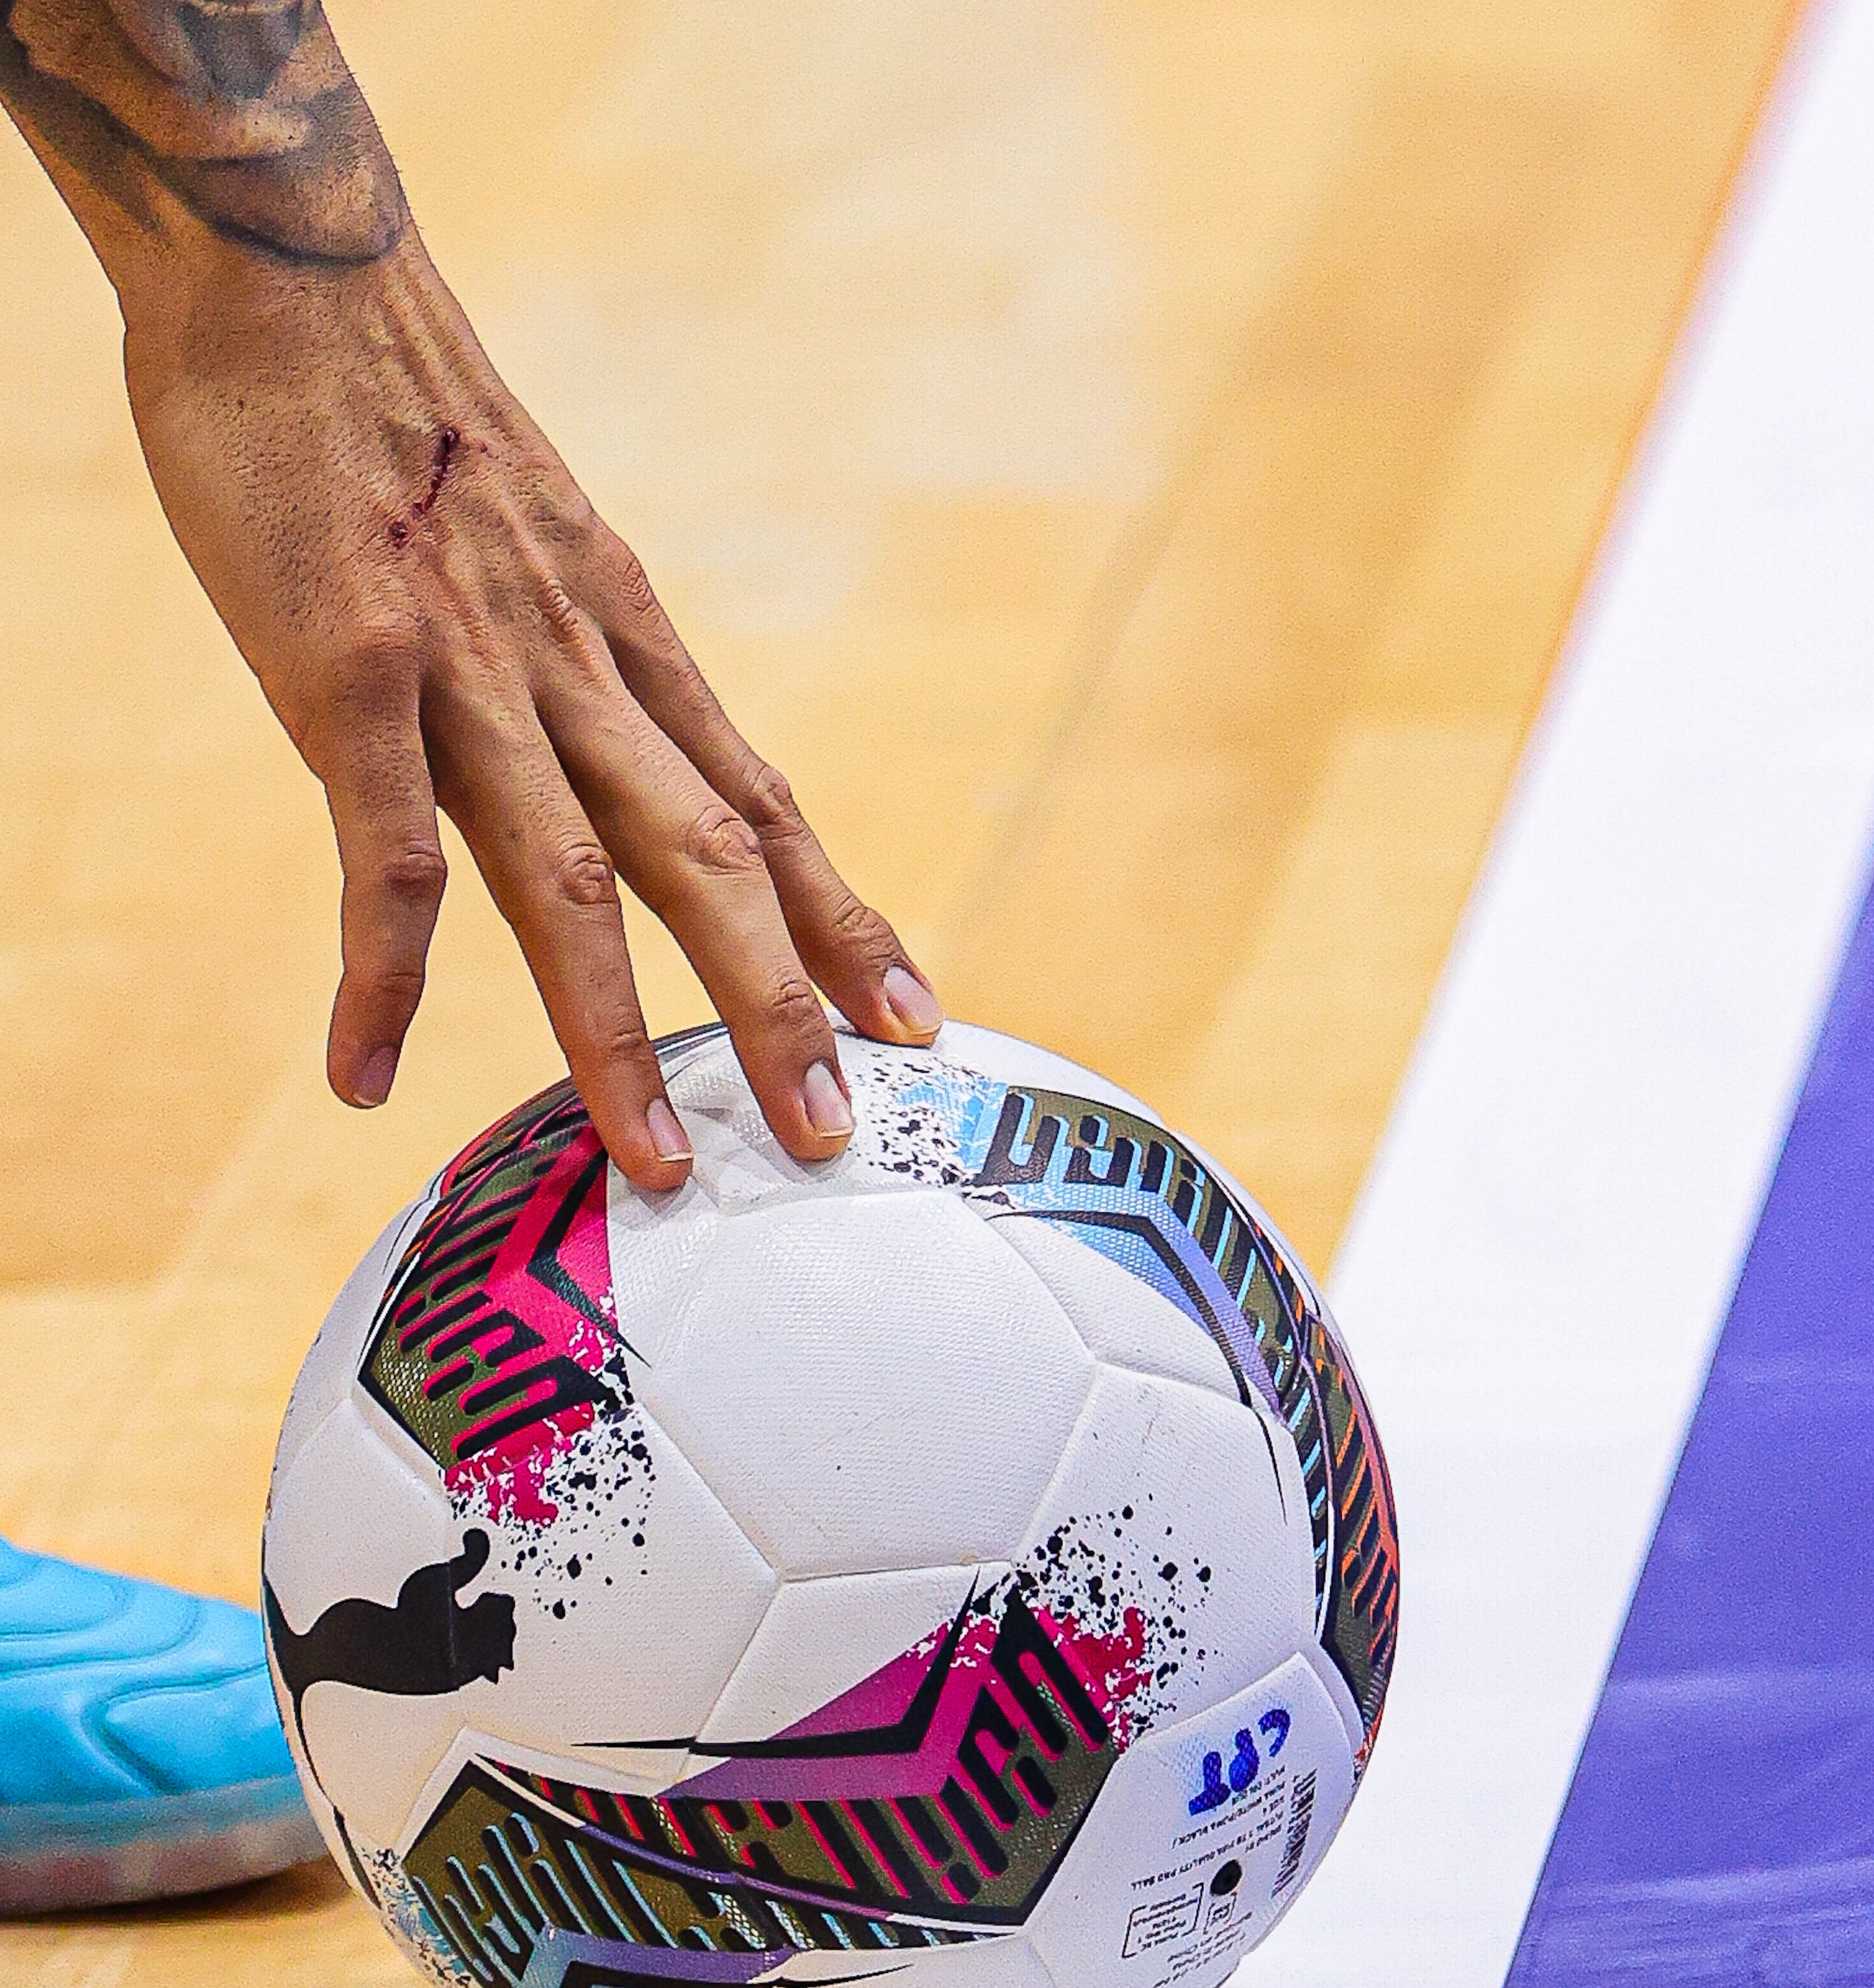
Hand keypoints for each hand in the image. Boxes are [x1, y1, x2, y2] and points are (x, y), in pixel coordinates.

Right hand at [118, 235, 941, 1187]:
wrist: (298, 274)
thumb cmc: (414, 425)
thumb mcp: (543, 552)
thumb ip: (584, 673)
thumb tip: (613, 770)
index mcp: (630, 648)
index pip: (765, 809)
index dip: (844, 923)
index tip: (914, 1022)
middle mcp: (580, 674)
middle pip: (710, 865)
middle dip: (778, 1009)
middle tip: (833, 1137)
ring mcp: (469, 677)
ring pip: (573, 882)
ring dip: (614, 1034)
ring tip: (654, 1166)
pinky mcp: (348, 672)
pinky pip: (384, 852)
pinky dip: (381, 975)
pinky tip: (366, 1073)